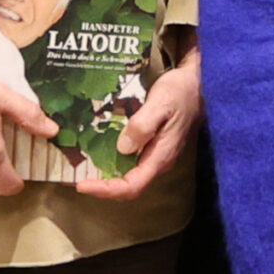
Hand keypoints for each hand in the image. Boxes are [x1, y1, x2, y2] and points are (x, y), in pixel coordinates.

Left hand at [75, 47, 200, 200]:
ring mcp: (157, 155)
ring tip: (81, 167)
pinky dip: (112, 161)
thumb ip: (143, 126)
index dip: (107, 190)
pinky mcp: (153, 146)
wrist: (198, 83)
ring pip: (129, 175)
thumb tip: (122, 148)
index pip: (133, 186)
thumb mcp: (161, 103)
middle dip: (102, 186)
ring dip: (106, 176)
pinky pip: (131, 162)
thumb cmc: (180, 91)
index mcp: (161, 156)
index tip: (82, 185)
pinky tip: (97, 150)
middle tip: (74, 178)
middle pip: (129, 186)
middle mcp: (159, 161)